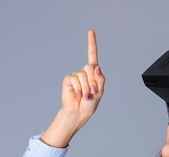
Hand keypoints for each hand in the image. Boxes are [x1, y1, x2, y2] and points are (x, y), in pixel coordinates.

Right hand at [42, 29, 105, 146]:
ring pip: (84, 75)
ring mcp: (76, 75)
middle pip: (90, 67)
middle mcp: (84, 72)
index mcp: (93, 73)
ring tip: (85, 95)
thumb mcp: (100, 92)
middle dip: (93, 80)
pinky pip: (76, 79)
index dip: (92, 43)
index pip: (92, 55)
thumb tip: (96, 67)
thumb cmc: (89, 104)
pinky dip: (80, 88)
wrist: (79, 113)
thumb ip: (100, 79)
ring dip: (87, 87)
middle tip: (92, 92)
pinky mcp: (68, 79)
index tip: (90, 31)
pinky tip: (79, 94)